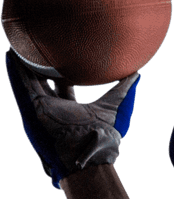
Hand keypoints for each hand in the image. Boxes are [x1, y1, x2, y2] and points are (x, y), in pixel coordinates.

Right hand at [6, 50, 139, 188]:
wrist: (93, 153)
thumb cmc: (106, 135)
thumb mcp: (116, 106)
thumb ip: (123, 88)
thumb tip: (137, 72)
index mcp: (70, 108)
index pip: (62, 85)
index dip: (60, 71)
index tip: (61, 55)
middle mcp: (54, 108)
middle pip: (42, 82)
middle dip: (36, 66)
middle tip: (33, 46)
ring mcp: (41, 109)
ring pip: (28, 82)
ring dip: (22, 65)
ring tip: (16, 45)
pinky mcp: (32, 110)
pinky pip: (21, 88)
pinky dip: (15, 73)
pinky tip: (11, 58)